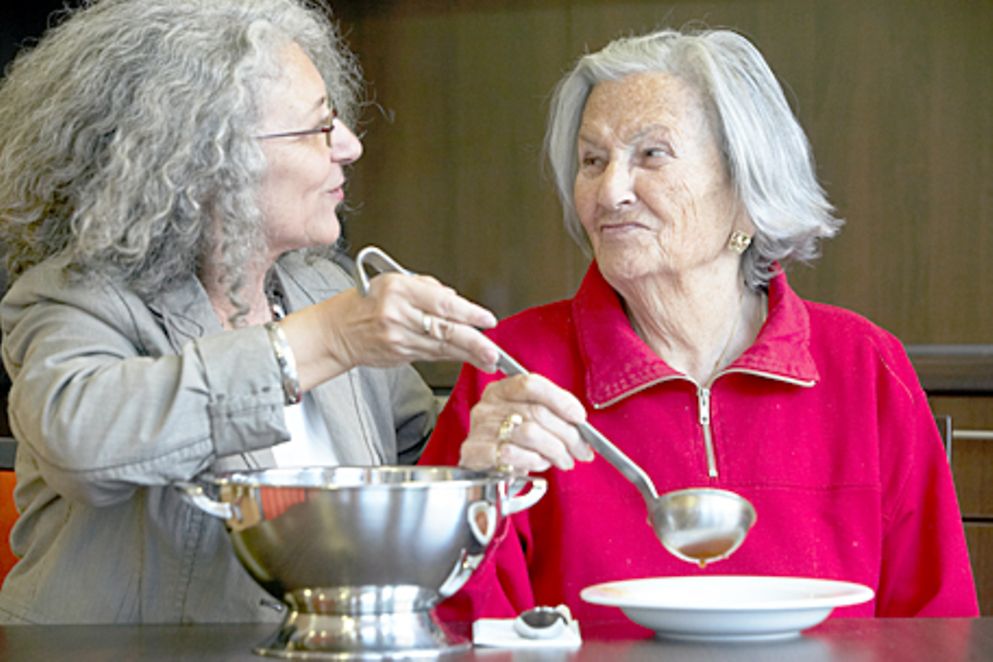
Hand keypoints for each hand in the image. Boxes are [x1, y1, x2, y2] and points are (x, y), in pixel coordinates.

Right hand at [280, 272, 499, 389]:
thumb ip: (426, 288)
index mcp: (398, 289)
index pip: (441, 302)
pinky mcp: (400, 354)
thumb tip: (455, 299)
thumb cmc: (363, 302)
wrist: (336, 331)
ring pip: (441, 347)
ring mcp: (398, 337)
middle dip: (473, 341)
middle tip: (493, 349)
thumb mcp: (392, 281)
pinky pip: (432, 355)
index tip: (486, 318)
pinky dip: (452, 356)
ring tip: (488, 358)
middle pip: (444, 329)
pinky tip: (467, 359)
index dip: (468, 312)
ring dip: (468, 354)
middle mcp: (398, 314)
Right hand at [459, 374, 594, 472]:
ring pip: (530, 433)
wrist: (481, 469)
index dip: (560, 399)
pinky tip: (540, 464)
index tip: (580, 417)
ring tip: (564, 460)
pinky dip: (534, 461)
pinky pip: (513, 454)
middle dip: (568, 434)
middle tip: (582, 450)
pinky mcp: (474, 452)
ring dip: (555, 450)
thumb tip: (581, 425)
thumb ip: (552, 417)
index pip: (532, 384)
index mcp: (501, 390)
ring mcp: (480, 428)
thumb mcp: (528, 422)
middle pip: (537, 412)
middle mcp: (488, 405)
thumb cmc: (511, 442)